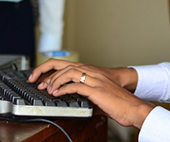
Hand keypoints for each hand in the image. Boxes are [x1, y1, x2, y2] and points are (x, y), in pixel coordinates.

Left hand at [29, 59, 153, 128]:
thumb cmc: (117, 102)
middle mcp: (91, 72)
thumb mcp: (97, 94)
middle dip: (46, 72)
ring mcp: (94, 80)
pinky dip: (64, 89)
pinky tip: (57, 94)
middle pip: (63, 65)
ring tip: (48, 90)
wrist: (132, 106)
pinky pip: (76, 86)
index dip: (48, 68)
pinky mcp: (96, 90)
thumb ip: (83, 92)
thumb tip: (70, 98)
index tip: (37, 77)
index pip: (64, 63)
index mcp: (90, 71)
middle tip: (37, 83)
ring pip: (68, 72)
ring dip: (55, 81)